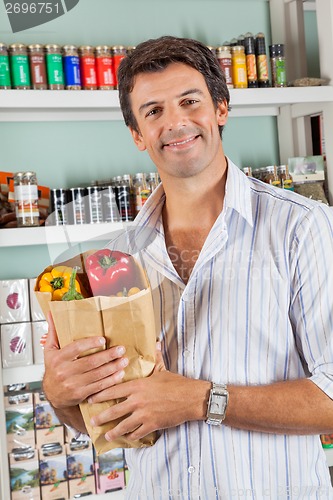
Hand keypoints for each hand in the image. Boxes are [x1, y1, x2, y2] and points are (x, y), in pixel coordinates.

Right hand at [43, 312, 128, 408]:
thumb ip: (54, 331)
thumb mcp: (50, 350)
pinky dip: (111, 380)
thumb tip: (51, 312)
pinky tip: (120, 374)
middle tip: (121, 349)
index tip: (103, 339)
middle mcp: (64, 372)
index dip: (90, 344)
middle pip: (90, 362)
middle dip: (108, 356)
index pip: (75, 348)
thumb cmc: (54, 368)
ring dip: (113, 368)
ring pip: (97, 375)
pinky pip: (99, 387)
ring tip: (124, 360)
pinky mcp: (80, 395)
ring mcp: (72, 385)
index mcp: (58, 358)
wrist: (52, 394)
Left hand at [89, 347, 210, 441]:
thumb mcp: (162, 369)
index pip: (114, 390)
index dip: (100, 395)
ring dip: (113, 431)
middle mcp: (138, 401)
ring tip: (106, 434)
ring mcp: (144, 414)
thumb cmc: (176, 383)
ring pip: (123, 425)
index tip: (90, 399)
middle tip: (93, 420)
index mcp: (138, 386)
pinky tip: (127, 437)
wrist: (191, 398)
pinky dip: (131, 436)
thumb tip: (155, 342)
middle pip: (114, 410)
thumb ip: (155, 357)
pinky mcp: (152, 425)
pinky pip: (137, 433)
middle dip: (101, 417)